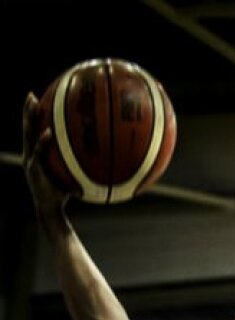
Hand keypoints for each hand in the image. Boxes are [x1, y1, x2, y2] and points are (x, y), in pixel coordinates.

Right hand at [21, 93, 71, 214]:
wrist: (52, 209)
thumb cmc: (66, 192)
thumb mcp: (73, 174)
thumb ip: (82, 162)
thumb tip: (107, 154)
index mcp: (38, 154)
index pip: (35, 130)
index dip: (35, 115)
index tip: (39, 97)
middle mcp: (31, 155)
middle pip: (27, 129)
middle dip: (28, 112)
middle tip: (31, 95)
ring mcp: (30, 161)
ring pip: (28, 136)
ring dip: (30, 120)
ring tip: (36, 105)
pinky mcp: (34, 170)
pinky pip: (39, 152)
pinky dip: (43, 142)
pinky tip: (48, 132)